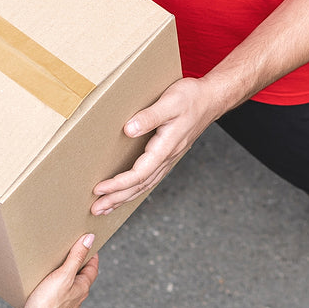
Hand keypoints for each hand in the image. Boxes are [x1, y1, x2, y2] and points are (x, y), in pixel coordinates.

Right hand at [0, 234, 98, 307]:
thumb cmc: (47, 304)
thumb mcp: (63, 275)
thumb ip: (76, 257)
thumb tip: (90, 239)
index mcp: (82, 289)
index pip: (93, 269)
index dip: (92, 255)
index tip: (90, 244)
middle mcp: (75, 297)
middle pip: (81, 276)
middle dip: (78, 262)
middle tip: (73, 248)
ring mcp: (63, 304)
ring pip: (68, 284)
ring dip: (64, 273)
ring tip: (57, 261)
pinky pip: (55, 292)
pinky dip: (53, 283)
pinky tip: (43, 280)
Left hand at [89, 77, 230, 215]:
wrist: (212, 98)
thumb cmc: (192, 98)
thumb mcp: (170, 102)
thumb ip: (149, 116)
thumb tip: (129, 130)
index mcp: (166, 147)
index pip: (139, 173)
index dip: (118, 183)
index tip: (99, 189)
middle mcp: (167, 157)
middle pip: (140, 185)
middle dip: (117, 198)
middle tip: (96, 209)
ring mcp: (168, 158)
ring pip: (145, 184)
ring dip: (125, 197)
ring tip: (106, 207)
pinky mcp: (167, 154)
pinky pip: (149, 177)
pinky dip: (135, 188)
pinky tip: (127, 192)